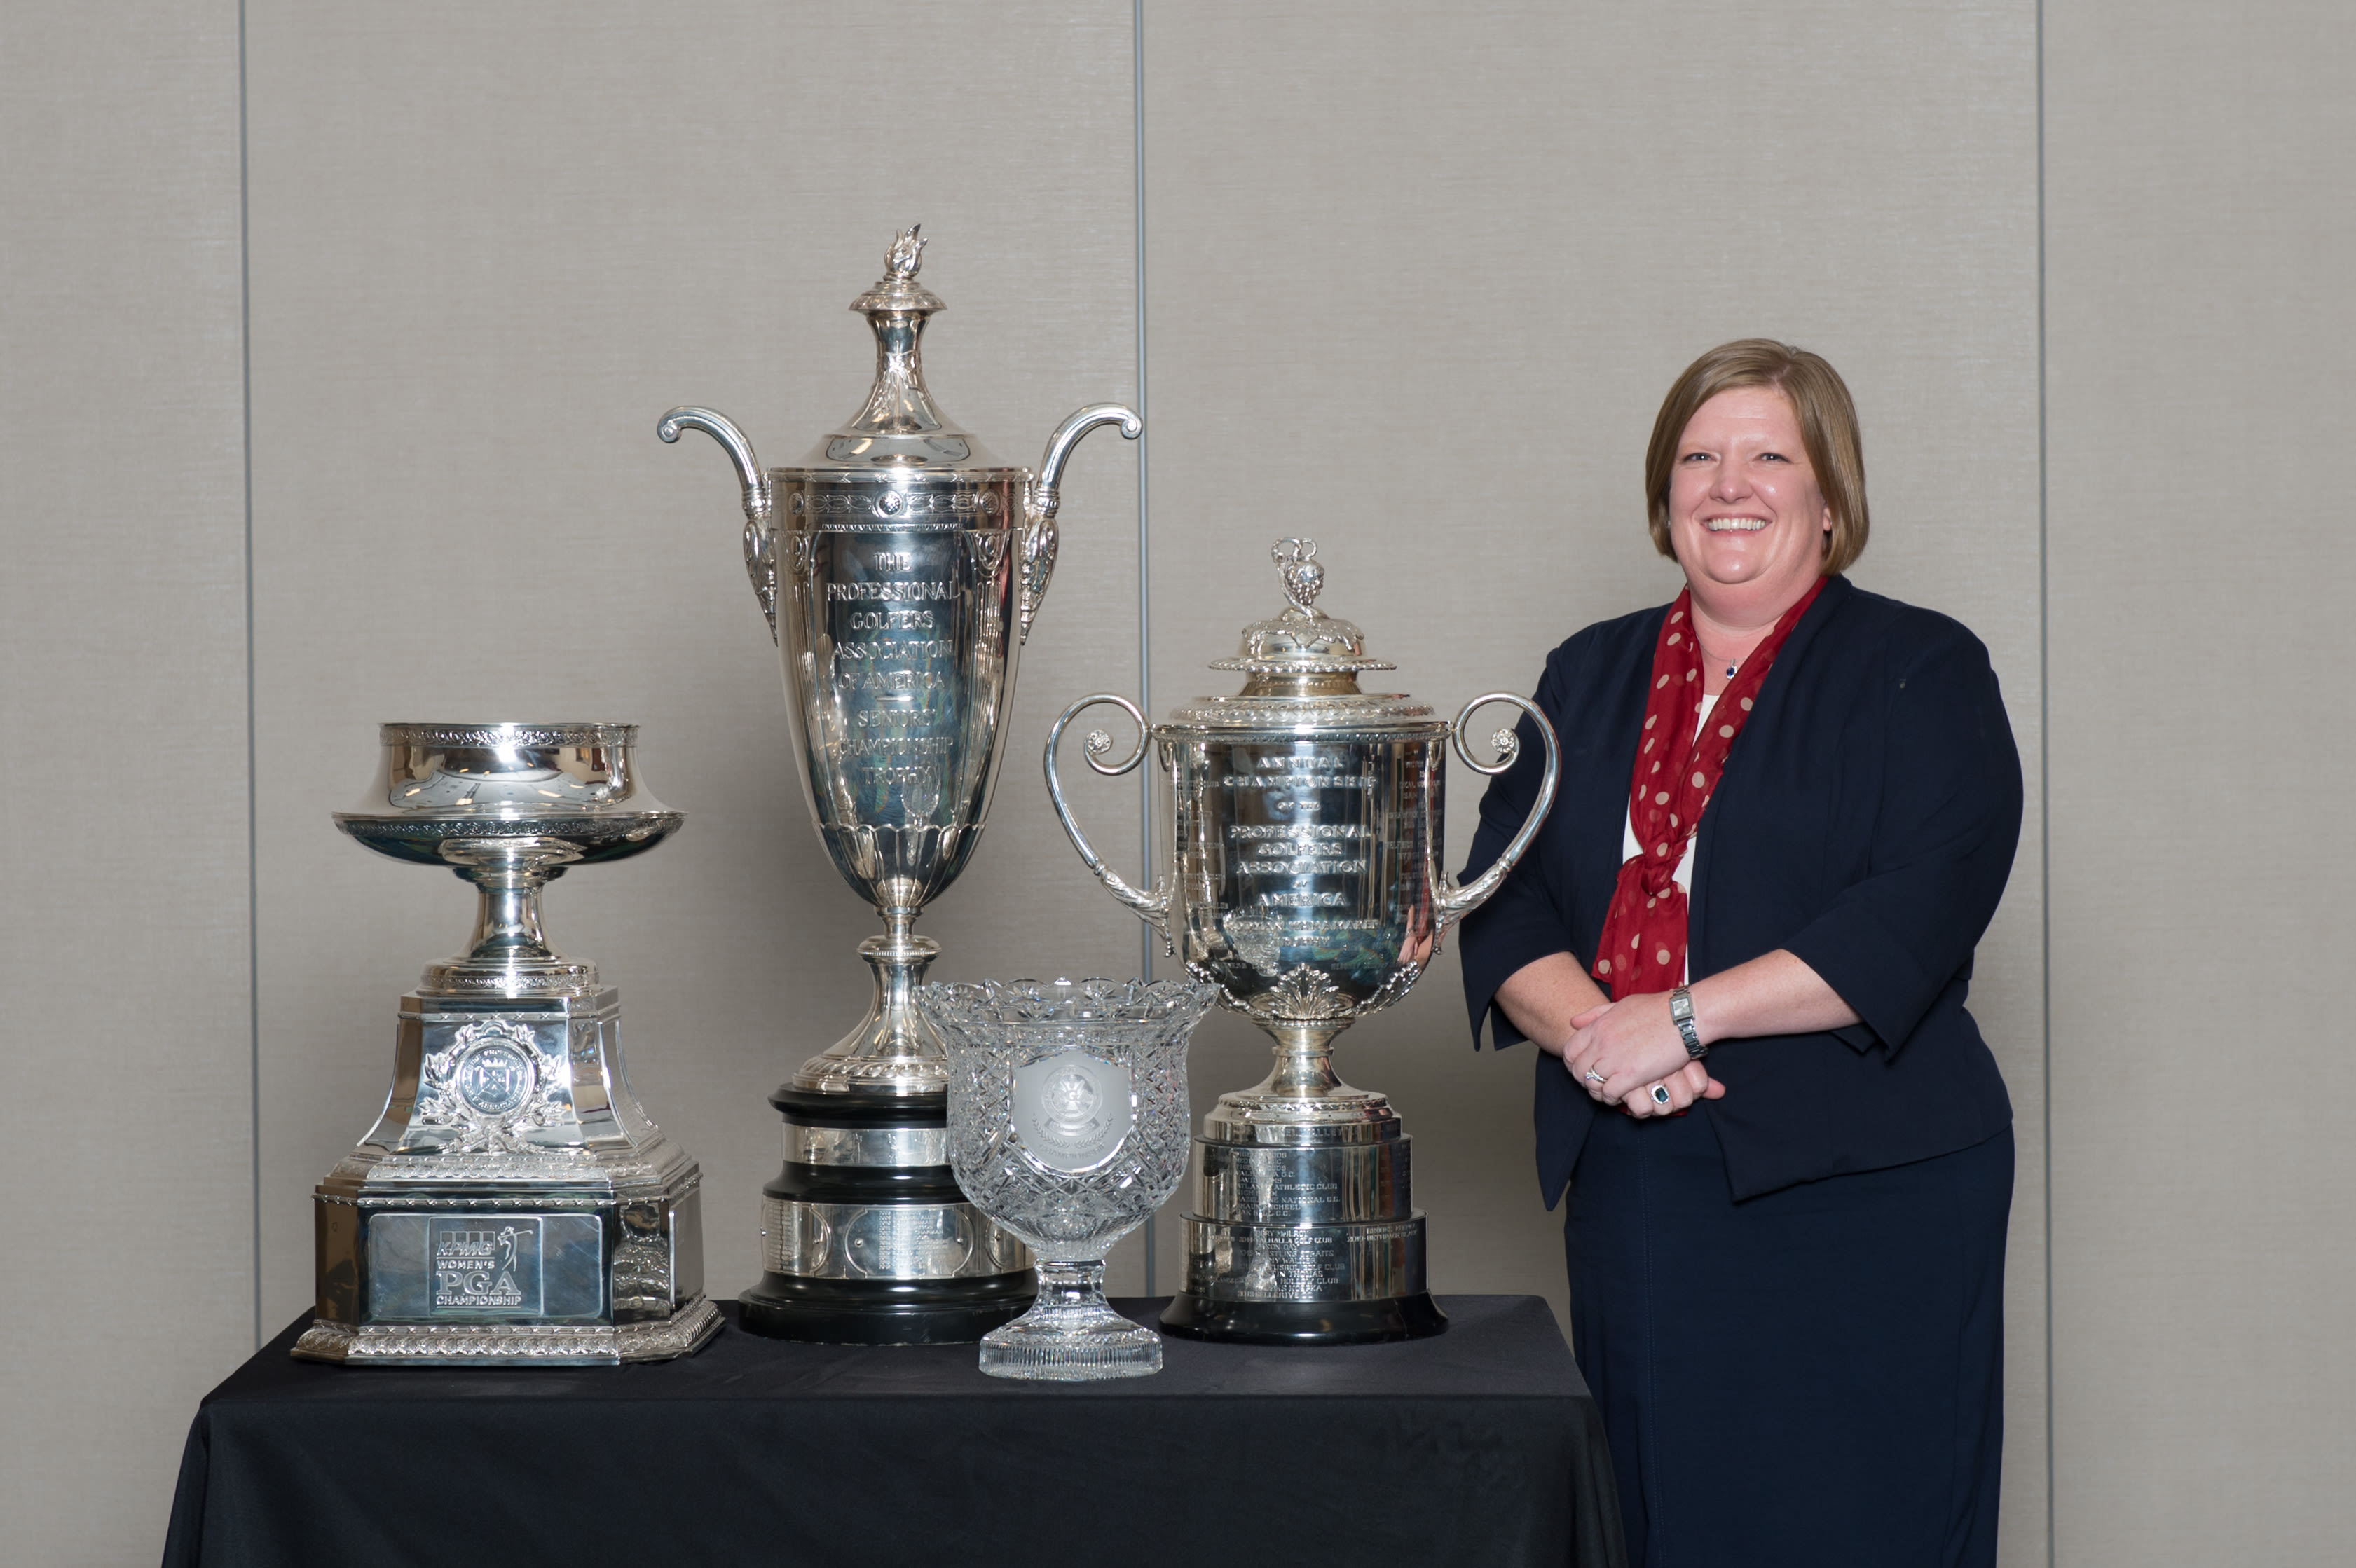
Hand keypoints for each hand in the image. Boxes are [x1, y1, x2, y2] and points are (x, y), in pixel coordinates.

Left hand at [1563, 993, 1726, 1115]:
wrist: (1683, 1016)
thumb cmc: (1657, 1009)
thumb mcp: (1621, 1005)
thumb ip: (1596, 1014)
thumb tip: (1573, 1022)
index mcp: (1598, 1026)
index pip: (1569, 1051)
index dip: (1573, 1064)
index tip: (1583, 1069)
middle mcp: (1601, 1043)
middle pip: (1577, 1071)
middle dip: (1584, 1080)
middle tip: (1597, 1084)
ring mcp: (1615, 1059)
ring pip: (1592, 1084)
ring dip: (1599, 1091)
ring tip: (1609, 1092)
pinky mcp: (1631, 1074)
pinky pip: (1610, 1093)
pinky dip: (1613, 1098)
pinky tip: (1622, 1095)